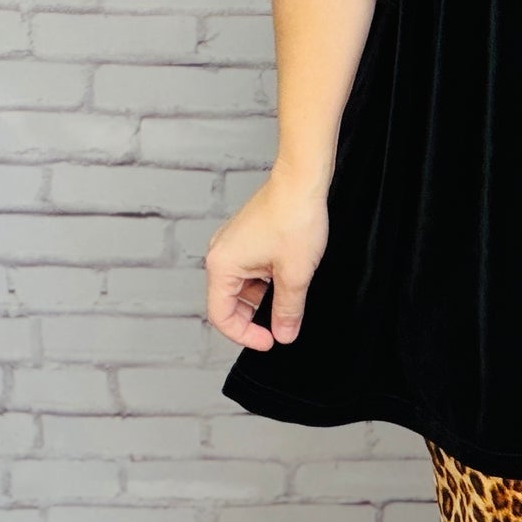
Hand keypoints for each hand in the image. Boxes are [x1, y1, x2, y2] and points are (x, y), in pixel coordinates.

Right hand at [204, 172, 329, 351]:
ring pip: (241, 287)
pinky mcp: (245, 238)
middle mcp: (220, 254)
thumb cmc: (294, 218)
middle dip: (254, 318)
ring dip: (262, 299)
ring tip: (289, 298)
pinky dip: (265, 282)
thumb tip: (284, 334)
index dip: (245, 335)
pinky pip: (249, 270)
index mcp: (221, 265)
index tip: (270, 341)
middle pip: (228, 302)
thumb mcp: (294, 274)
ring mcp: (232, 244)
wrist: (302, 180)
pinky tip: (287, 279)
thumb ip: (287, 310)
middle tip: (281, 326)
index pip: (221, 316)